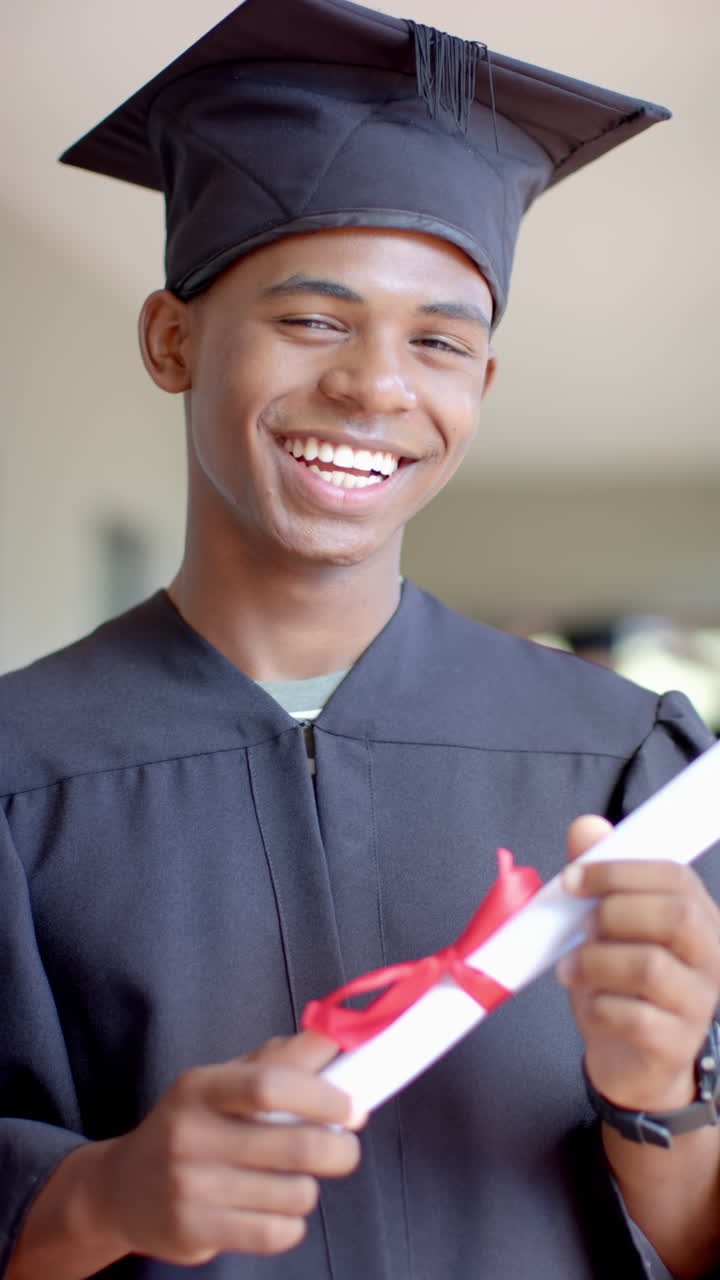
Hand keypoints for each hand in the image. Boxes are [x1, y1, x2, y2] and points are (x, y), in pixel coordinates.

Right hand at [88, 1031, 362, 1264]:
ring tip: (295, 1180)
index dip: (323, 1097)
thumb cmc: (190, 1126)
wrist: (121, 1189)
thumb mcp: (221, 1081)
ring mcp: (189, 1187)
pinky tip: (277, 1210)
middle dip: (340, 1150)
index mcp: (200, 1087)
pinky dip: (291, 1224)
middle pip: (295, 1144)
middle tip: (346, 1149)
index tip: (354, 1108)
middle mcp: (191, 1135)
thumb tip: (333, 1036)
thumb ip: (277, 1060)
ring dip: (309, 1188)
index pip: (270, 1085)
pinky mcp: (194, 1232)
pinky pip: (274, 1233)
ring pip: (293, 1193)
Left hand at [556, 815, 719, 1112]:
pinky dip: (601, 1005)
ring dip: (596, 961)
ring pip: (651, 966)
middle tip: (581, 928)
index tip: (571, 879)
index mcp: (697, 916)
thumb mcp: (603, 926)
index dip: (618, 872)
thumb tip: (587, 826)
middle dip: (614, 913)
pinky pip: (638, 1018)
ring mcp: (699, 1004)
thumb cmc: (618, 982)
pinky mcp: (677, 1045)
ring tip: (571, 968)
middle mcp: (710, 957)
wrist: (628, 1059)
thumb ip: (598, 877)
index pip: (674, 877)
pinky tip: (590, 1004)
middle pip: (676, 916)